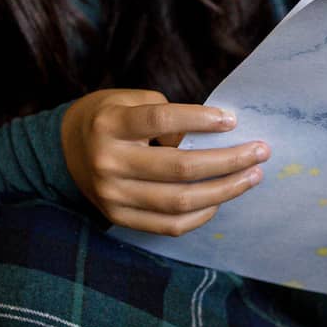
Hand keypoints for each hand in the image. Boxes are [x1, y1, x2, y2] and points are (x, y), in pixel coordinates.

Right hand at [60, 89, 265, 235]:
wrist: (66, 150)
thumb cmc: (110, 118)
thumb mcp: (130, 101)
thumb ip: (167, 115)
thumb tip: (210, 139)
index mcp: (110, 125)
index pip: (160, 122)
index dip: (199, 119)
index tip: (232, 120)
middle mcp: (109, 162)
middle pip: (179, 168)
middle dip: (228, 160)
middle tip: (260, 151)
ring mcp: (113, 195)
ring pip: (179, 201)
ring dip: (224, 190)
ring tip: (252, 176)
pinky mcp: (119, 218)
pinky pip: (169, 225)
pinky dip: (201, 214)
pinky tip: (221, 198)